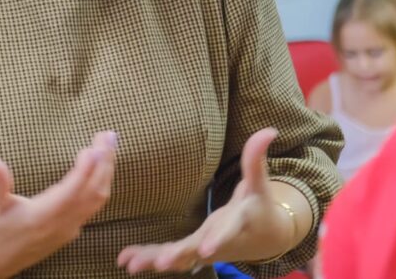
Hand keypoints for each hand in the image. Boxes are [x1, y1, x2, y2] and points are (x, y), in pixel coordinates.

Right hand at [0, 131, 116, 278]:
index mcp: (41, 217)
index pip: (71, 193)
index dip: (85, 171)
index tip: (94, 148)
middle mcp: (60, 224)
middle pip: (92, 192)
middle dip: (103, 163)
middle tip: (107, 135)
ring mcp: (69, 228)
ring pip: (98, 199)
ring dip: (106, 171)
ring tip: (108, 144)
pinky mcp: (71, 229)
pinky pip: (95, 205)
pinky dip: (102, 182)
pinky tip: (102, 166)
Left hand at [116, 128, 298, 273]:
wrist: (265, 237)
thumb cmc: (260, 205)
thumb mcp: (260, 183)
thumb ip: (256, 158)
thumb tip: (270, 129)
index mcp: (237, 223)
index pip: (227, 232)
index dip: (217, 240)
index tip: (205, 251)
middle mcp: (219, 242)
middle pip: (196, 251)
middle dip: (178, 256)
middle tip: (161, 262)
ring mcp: (204, 250)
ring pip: (179, 258)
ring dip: (155, 260)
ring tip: (131, 265)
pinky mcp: (192, 252)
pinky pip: (170, 257)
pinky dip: (149, 259)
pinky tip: (125, 261)